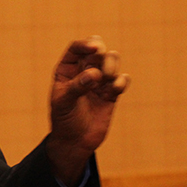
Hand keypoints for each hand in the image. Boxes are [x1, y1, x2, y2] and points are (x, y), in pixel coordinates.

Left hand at [46, 37, 129, 186]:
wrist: (75, 142)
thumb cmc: (64, 120)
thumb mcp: (64, 103)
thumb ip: (77, 86)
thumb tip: (94, 74)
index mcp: (67, 69)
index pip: (76, 49)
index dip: (86, 45)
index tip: (95, 48)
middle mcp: (83, 71)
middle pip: (98, 50)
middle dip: (102, 54)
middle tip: (101, 68)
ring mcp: (99, 81)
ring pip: (112, 61)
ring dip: (112, 66)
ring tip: (106, 79)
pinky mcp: (111, 93)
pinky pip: (121, 80)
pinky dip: (120, 81)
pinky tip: (114, 89)